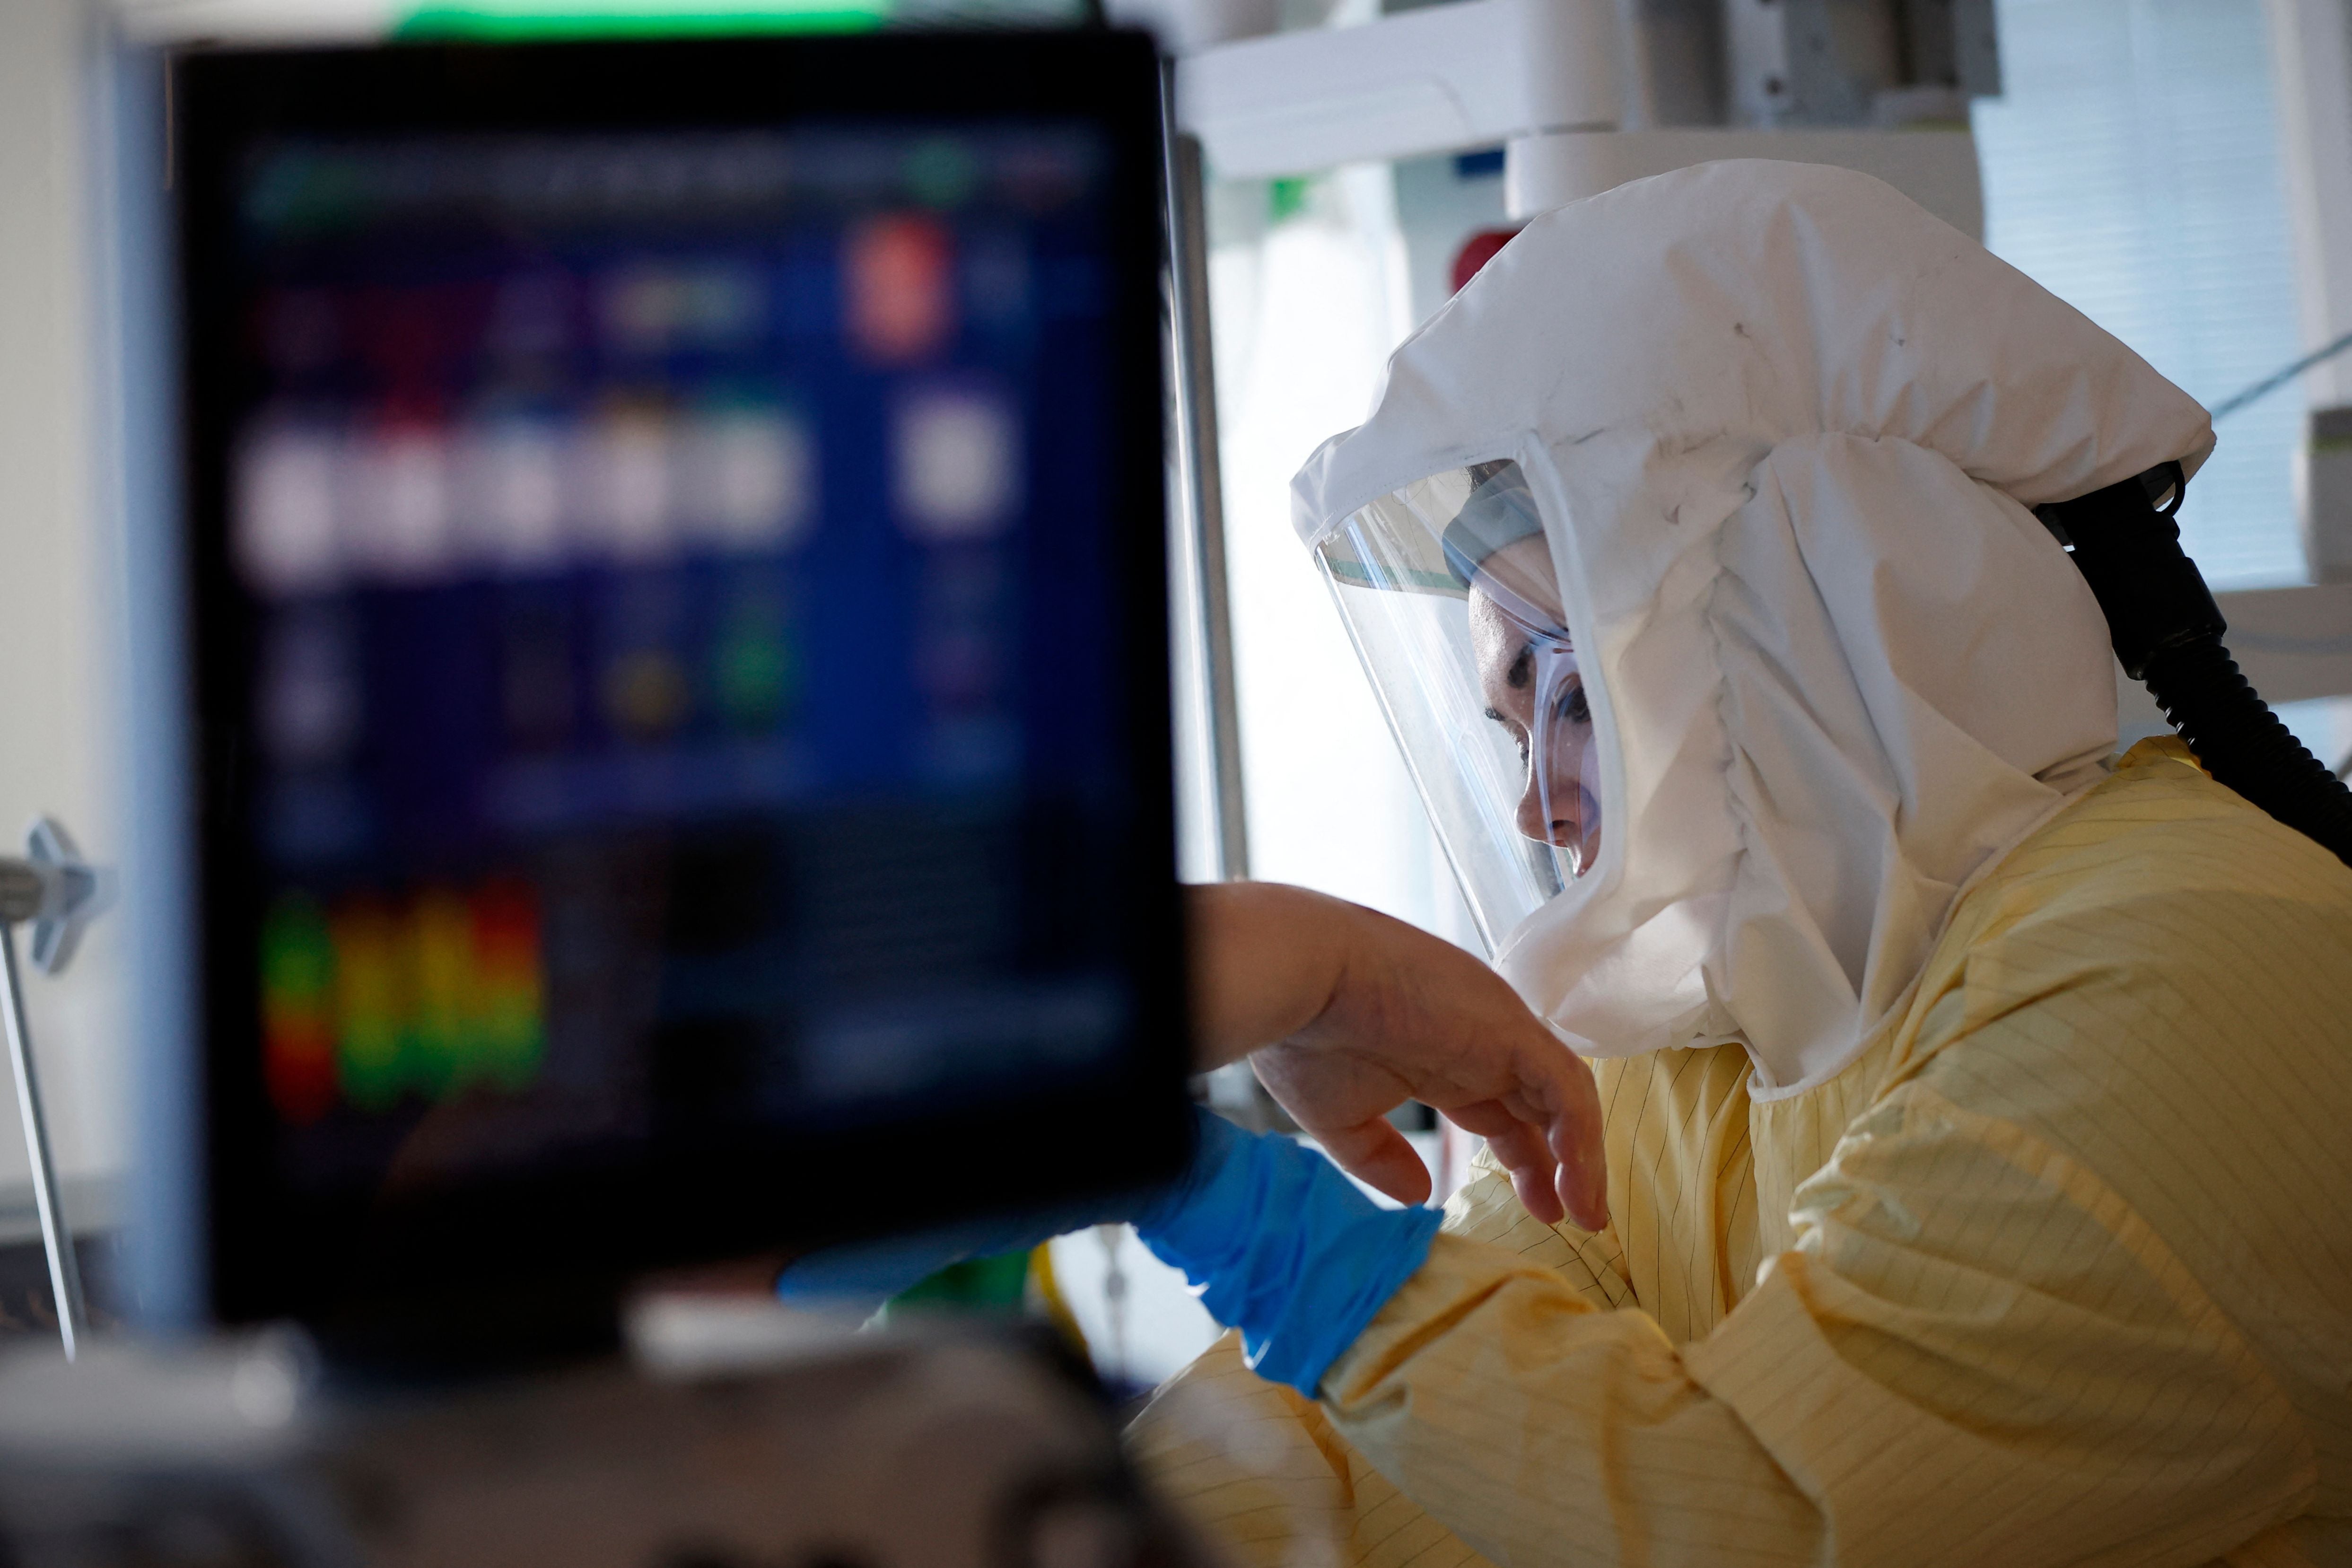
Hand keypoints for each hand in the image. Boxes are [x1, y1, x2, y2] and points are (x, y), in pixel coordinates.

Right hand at [1187, 883, 1607, 1230]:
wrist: (1299, 980)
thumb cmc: (1305, 1037)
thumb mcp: (1341, 1118)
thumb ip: (1382, 1157)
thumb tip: (1421, 1194)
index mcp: (1440, 1060)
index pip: (1502, 1112)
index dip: (1525, 1162)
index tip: (1539, 1209)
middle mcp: (1479, 1044)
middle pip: (1539, 1108)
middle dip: (1560, 1165)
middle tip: (1573, 1219)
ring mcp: (1499, 1033)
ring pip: (1565, 1098)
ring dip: (1581, 1158)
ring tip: (1587, 1214)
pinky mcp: (1511, 1030)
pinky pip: (1567, 1088)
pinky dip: (1581, 1137)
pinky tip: (1578, 1185)